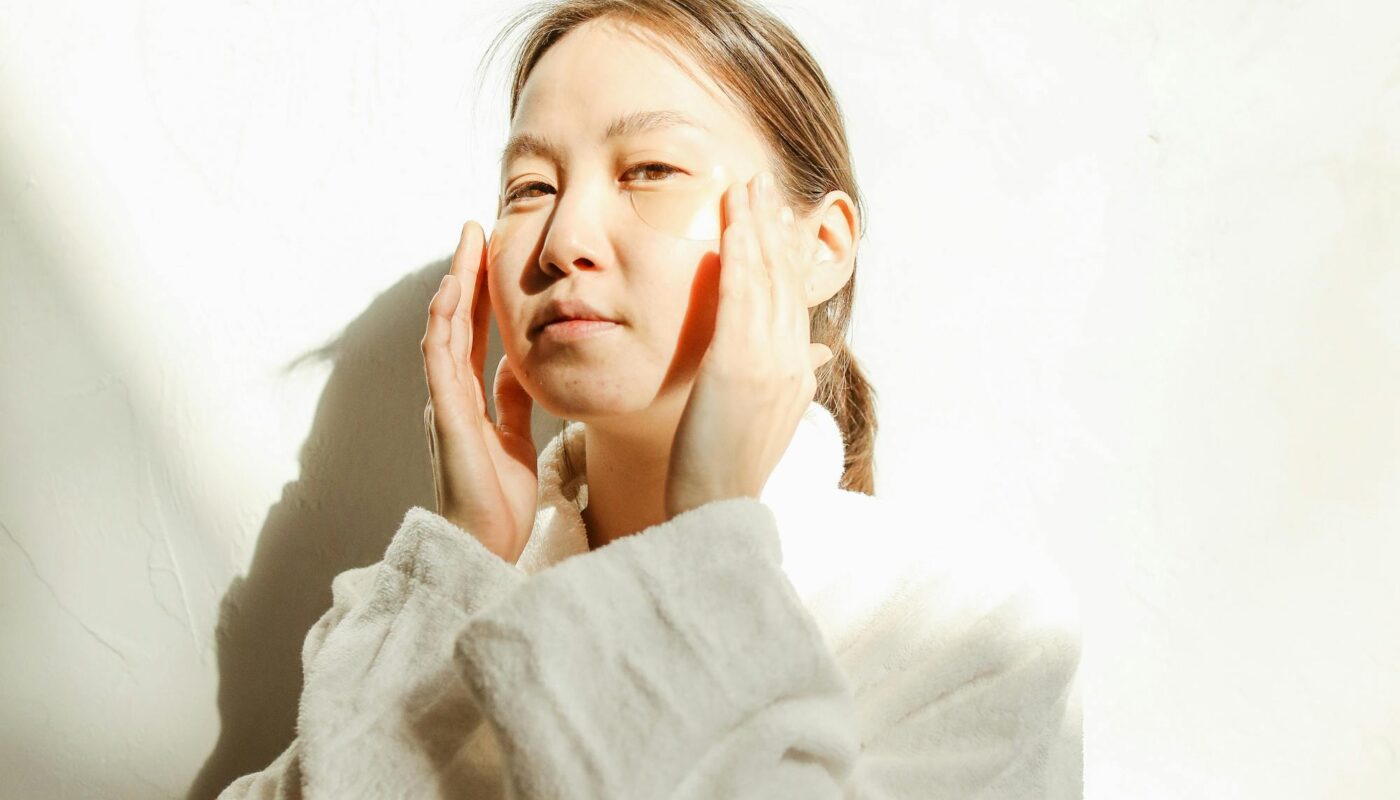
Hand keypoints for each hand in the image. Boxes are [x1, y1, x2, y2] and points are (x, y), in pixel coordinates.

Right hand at [421, 221, 538, 563]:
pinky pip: (440, 362)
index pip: (473, 333)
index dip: (480, 292)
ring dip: (453, 287)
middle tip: (474, 228)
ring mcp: (444, 404)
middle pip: (455, 321)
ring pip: (443, 332)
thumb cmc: (497, 502)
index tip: (490, 252)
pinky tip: (450, 294)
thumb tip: (518, 367)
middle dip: (464, 273)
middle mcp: (451, 395)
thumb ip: (512, 403)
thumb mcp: (516, 439)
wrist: (485, 548)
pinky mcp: (447, 419)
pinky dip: (443, 325)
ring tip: (465, 246)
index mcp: (469, 399)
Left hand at [664, 171, 833, 518]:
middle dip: (775, 227)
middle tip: (764, 184)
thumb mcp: (767, 421)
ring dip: (757, 225)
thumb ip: (788, 381)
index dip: (787, 255)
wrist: (714, 509)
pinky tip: (733, 218)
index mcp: (797, 374)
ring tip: (747, 185)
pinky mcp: (738, 362)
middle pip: (786, 279)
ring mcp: (768, 361)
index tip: (779, 219)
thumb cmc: (725, 472)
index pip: (793, 301)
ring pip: (767, 277)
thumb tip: (814, 354)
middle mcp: (791, 362)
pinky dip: (740, 248)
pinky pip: (741, 291)